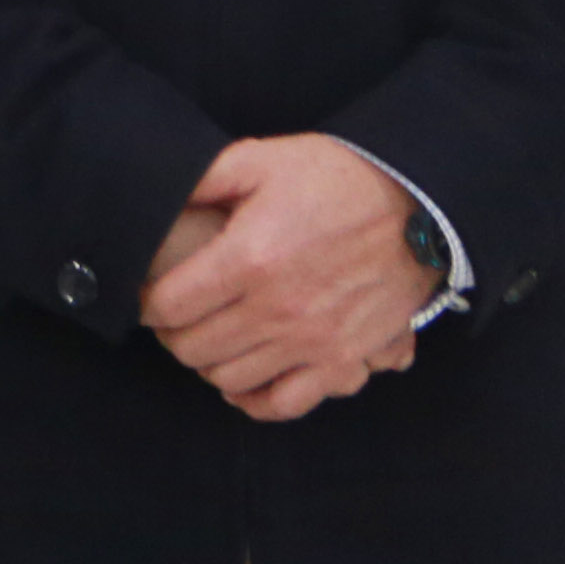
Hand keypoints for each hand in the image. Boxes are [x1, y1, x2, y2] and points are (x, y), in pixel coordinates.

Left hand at [138, 135, 430, 421]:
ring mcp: (315, 341)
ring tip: (209, 338)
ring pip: (231, 379)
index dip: (145, 302)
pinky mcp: (347, 359)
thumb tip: (151, 199)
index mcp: (249, 260)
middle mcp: (279, 310)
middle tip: (176, 316)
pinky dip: (257, 399)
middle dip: (172, 334)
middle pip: (193, 348)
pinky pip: (288, 403)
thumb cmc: (334, 179)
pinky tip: (245, 380)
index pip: (167, 306)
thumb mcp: (258, 160)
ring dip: (208, 363)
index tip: (148, 292)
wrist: (419, 204)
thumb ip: (199, 181)